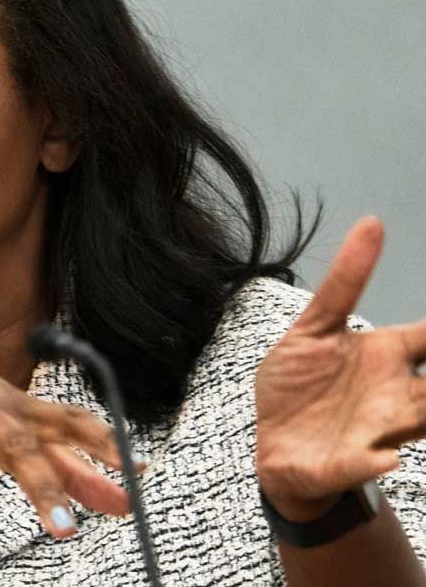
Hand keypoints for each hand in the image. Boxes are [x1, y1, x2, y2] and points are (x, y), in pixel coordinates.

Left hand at [255, 216, 425, 518]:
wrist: (274, 445)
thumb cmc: (301, 385)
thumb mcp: (313, 327)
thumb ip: (343, 283)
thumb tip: (372, 221)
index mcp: (389, 356)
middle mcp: (395, 393)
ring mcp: (376, 430)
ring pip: (418, 422)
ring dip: (421, 415)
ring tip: (419, 408)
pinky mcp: (346, 461)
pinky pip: (367, 464)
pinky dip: (375, 461)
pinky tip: (385, 457)